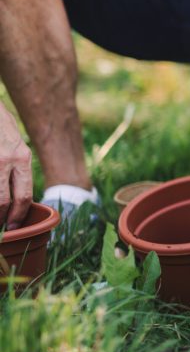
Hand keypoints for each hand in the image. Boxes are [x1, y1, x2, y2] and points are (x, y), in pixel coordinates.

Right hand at [0, 104, 31, 229]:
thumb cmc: (0, 124)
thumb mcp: (16, 144)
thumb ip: (17, 166)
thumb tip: (15, 194)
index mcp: (22, 158)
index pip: (24, 195)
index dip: (18, 214)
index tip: (12, 225)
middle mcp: (7, 160)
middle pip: (3, 201)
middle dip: (1, 218)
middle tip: (0, 228)